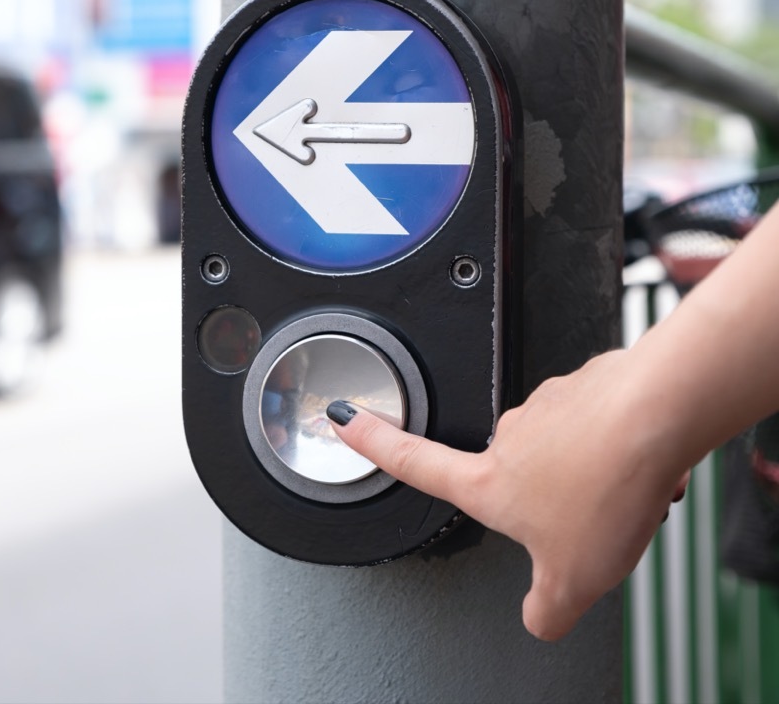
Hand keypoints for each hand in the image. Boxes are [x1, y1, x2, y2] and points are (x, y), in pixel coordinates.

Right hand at [328, 349, 690, 640]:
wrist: (660, 414)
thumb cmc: (608, 486)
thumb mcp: (572, 581)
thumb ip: (544, 610)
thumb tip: (537, 620)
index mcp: (488, 482)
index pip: (413, 462)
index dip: (372, 443)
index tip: (344, 418)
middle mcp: (511, 436)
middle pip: (517, 471)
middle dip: (554, 498)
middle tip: (592, 519)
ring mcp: (549, 405)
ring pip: (569, 449)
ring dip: (596, 476)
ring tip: (630, 494)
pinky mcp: (591, 385)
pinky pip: (603, 424)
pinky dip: (625, 448)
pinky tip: (649, 465)